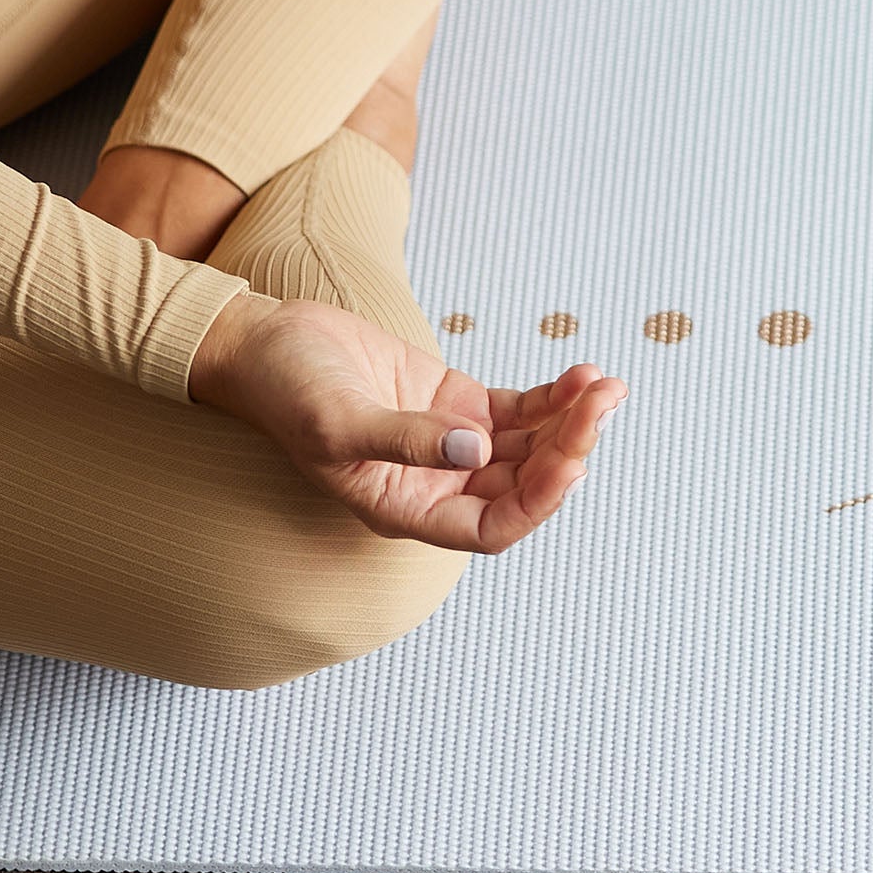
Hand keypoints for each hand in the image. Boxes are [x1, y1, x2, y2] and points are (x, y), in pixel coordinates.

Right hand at [187, 292, 627, 553]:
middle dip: (568, 448)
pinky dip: (553, 397)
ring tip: (606, 385)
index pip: (490, 528)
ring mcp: (451, 443)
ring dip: (571, 421)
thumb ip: (404, 439)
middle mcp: (436, 485)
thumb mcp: (337, 420)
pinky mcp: (456, 403)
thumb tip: (475, 453)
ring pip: (529, 446)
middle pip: (521, 484)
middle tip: (603, 403)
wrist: (266, 344)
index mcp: (406, 508)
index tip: (572, 463)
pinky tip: (581, 375)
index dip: (536, 502)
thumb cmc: (287, 391)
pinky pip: (520, 411)